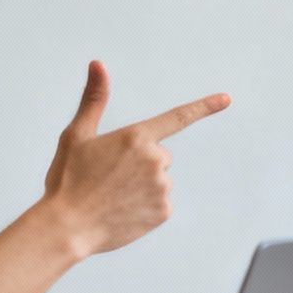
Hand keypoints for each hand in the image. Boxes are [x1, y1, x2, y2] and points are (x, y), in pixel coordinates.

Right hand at [40, 61, 230, 257]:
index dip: (204, 107)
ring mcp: (162, 187)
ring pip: (159, 180)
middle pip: (158, 155)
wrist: (65, 228)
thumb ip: (94, 99)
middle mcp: (155, 159)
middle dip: (139, 163)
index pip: (178, 117)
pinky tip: (121, 212)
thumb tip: (98, 64)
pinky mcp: (164, 212)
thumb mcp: (76, 135)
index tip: (227, 99)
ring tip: (112, 196)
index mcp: (136, 137)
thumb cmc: (67, 180)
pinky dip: (144, 207)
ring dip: (141, 186)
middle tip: (109, 177)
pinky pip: (160, 203)